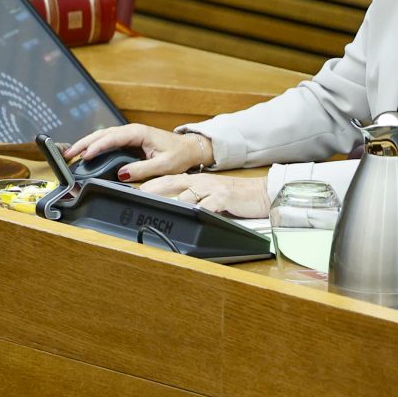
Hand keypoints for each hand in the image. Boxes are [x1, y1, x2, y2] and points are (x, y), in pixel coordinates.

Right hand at [65, 123, 213, 181]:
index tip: (84, 155)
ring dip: (85, 144)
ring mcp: (128, 135)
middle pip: (102, 134)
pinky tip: (84, 153)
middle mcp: (131, 131)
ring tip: (70, 153)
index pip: (112, 138)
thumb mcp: (163, 165)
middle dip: (83, 143)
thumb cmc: (179, 155)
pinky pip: (106, 141)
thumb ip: (142, 169)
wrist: (189, 149)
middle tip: (67, 154)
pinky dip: (93, 146)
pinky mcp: (127, 141)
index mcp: (139, 133)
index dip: (96, 146)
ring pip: (102, 136)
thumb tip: (121, 173)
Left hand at [139, 174, 269, 216]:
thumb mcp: (211, 195)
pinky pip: (206, 206)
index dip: (150, 185)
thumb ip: (193, 199)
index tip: (133, 191)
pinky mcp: (224, 198)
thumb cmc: (237, 197)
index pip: (168, 179)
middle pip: (170, 183)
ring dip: (168, 204)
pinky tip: (185, 217)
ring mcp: (212, 189)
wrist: (264, 193)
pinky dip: (195, 212)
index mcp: (196, 180)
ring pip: (184, 196)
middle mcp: (201, 182)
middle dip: (150, 190)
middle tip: (134, 197)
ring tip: (153, 210)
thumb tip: (172, 208)